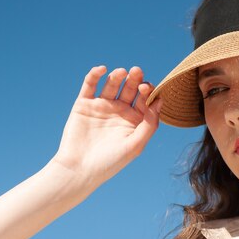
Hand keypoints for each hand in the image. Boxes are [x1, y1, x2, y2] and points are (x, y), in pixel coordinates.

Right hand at [52, 65, 161, 187]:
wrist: (79, 169)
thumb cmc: (109, 162)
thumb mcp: (135, 145)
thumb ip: (150, 124)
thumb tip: (160, 101)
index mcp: (133, 121)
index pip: (145, 100)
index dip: (147, 91)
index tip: (146, 88)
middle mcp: (119, 112)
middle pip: (130, 89)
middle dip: (135, 79)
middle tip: (137, 71)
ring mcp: (101, 107)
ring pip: (112, 84)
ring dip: (118, 75)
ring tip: (121, 73)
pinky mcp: (84, 104)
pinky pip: (90, 85)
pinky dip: (95, 74)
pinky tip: (102, 69)